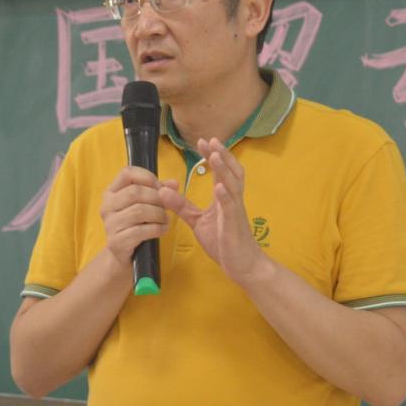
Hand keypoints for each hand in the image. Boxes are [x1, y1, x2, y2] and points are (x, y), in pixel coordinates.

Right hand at [100, 167, 169, 271]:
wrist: (125, 256)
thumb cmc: (137, 225)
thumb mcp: (146, 204)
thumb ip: (160, 191)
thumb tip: (174, 184)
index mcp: (112, 192)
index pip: (127, 173)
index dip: (147, 177)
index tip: (160, 188)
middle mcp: (107, 206)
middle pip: (135, 192)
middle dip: (157, 198)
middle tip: (166, 207)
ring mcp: (110, 225)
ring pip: (139, 211)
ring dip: (159, 214)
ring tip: (165, 220)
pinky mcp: (117, 242)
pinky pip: (141, 231)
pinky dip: (157, 229)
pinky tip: (162, 230)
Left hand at [158, 138, 266, 284]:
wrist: (242, 265)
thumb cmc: (223, 242)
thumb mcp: (197, 221)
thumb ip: (182, 206)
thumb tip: (163, 190)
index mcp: (225, 198)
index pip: (221, 171)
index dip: (214, 155)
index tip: (203, 141)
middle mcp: (233, 200)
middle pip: (232, 171)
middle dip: (222, 155)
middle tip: (210, 140)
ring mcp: (236, 211)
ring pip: (233, 185)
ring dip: (224, 170)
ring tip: (215, 156)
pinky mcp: (235, 225)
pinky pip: (232, 208)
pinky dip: (226, 196)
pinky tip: (220, 188)